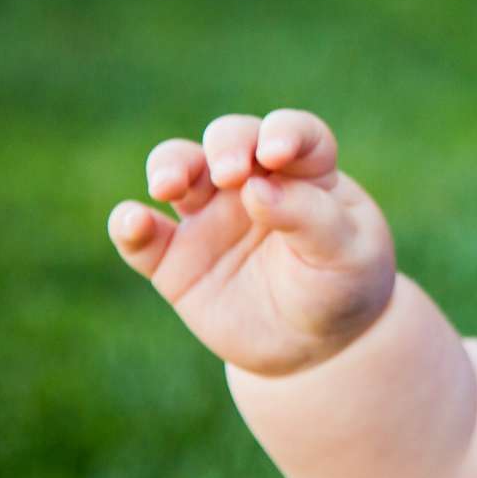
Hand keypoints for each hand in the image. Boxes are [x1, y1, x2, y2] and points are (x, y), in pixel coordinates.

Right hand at [107, 108, 397, 376]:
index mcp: (306, 173)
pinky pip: (143, 236)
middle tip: (230, 174)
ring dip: (169, 166)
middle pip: (229, 138)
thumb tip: (255, 188)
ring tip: (167, 186)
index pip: (295, 133)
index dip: (283, 131)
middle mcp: (253, 183)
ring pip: (178, 169)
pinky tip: (133, 223)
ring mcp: (210, 217)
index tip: (275, 152)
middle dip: (225, 145)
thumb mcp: (347, 254)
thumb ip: (310, 217)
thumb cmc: (342, 286)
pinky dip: (129, 224)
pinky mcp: (176, 259)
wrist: (315, 346)